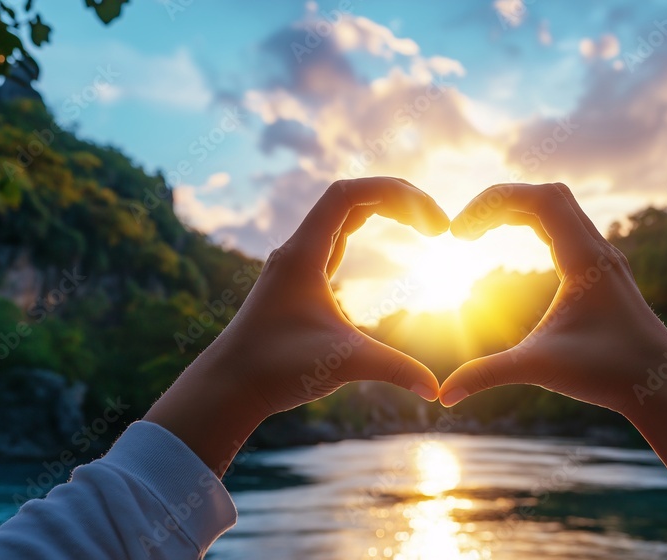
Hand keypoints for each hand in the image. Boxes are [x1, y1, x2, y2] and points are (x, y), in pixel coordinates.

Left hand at [145, 177, 447, 474]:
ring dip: (383, 212)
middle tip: (439, 225)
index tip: (432, 220)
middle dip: (398, 201)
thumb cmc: (274, 370)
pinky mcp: (298, 283)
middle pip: (351, 199)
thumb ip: (392, 369)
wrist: (227, 388)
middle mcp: (297, 250)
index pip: (348, 194)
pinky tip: (386, 247)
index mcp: (303, 254)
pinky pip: (336, 240)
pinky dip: (365, 232)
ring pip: (342, 218)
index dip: (394, 193)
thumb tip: (435, 391)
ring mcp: (296, 265)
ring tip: (423, 227)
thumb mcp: (342, 363)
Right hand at [438, 182, 666, 413]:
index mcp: (584, 259)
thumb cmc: (609, 373)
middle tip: (463, 231)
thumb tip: (444, 396)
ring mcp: (604, 259)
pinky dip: (536, 227)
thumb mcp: (541, 369)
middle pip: (547, 195)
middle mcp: (597, 250)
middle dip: (500, 203)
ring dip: (517, 212)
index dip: (493, 202)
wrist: (662, 385)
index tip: (458, 231)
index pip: (539, 199)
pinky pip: (567, 230)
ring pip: (559, 210)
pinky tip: (516, 248)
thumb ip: (490, 375)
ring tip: (478, 234)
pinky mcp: (604, 273)